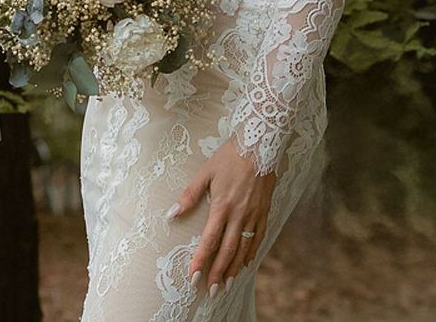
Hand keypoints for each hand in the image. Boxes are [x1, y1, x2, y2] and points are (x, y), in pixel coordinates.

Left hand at [169, 138, 276, 295]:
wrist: (260, 144)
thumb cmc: (229, 157)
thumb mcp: (205, 173)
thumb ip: (189, 196)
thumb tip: (171, 214)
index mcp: (222, 206)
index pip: (210, 241)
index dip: (201, 260)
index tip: (194, 277)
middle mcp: (239, 215)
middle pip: (228, 251)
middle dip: (219, 273)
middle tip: (212, 291)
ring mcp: (254, 215)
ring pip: (244, 249)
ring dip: (235, 268)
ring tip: (227, 284)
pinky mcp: (264, 212)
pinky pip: (258, 238)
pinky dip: (252, 253)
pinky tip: (247, 263)